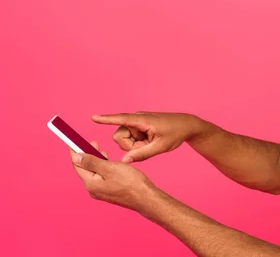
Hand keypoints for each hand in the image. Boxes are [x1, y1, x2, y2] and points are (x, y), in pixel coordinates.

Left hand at [69, 141, 153, 210]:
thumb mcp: (109, 168)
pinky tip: (108, 162)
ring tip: (101, 150)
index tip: (73, 142)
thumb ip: (92, 162)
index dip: (75, 151)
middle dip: (86, 154)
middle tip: (92, 142)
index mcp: (91, 183)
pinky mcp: (108, 191)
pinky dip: (102, 167)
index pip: (78, 165)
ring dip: (95, 160)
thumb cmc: (130, 182)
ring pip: (93, 172)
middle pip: (85, 168)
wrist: (145, 197)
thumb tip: (77, 157)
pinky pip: (100, 176)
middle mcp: (93, 189)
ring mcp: (101, 191)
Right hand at [91, 112, 205, 162]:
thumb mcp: (160, 147)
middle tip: (146, 147)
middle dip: (129, 146)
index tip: (93, 118)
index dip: (106, 119)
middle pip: (120, 136)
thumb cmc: (175, 134)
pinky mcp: (139, 127)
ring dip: (135, 146)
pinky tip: (150, 142)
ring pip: (125, 139)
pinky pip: (131, 138)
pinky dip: (138, 144)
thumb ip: (141, 154)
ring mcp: (137, 123)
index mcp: (142, 121)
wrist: (186, 126)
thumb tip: (124, 161)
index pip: (121, 119)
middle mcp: (137, 119)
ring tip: (150, 144)